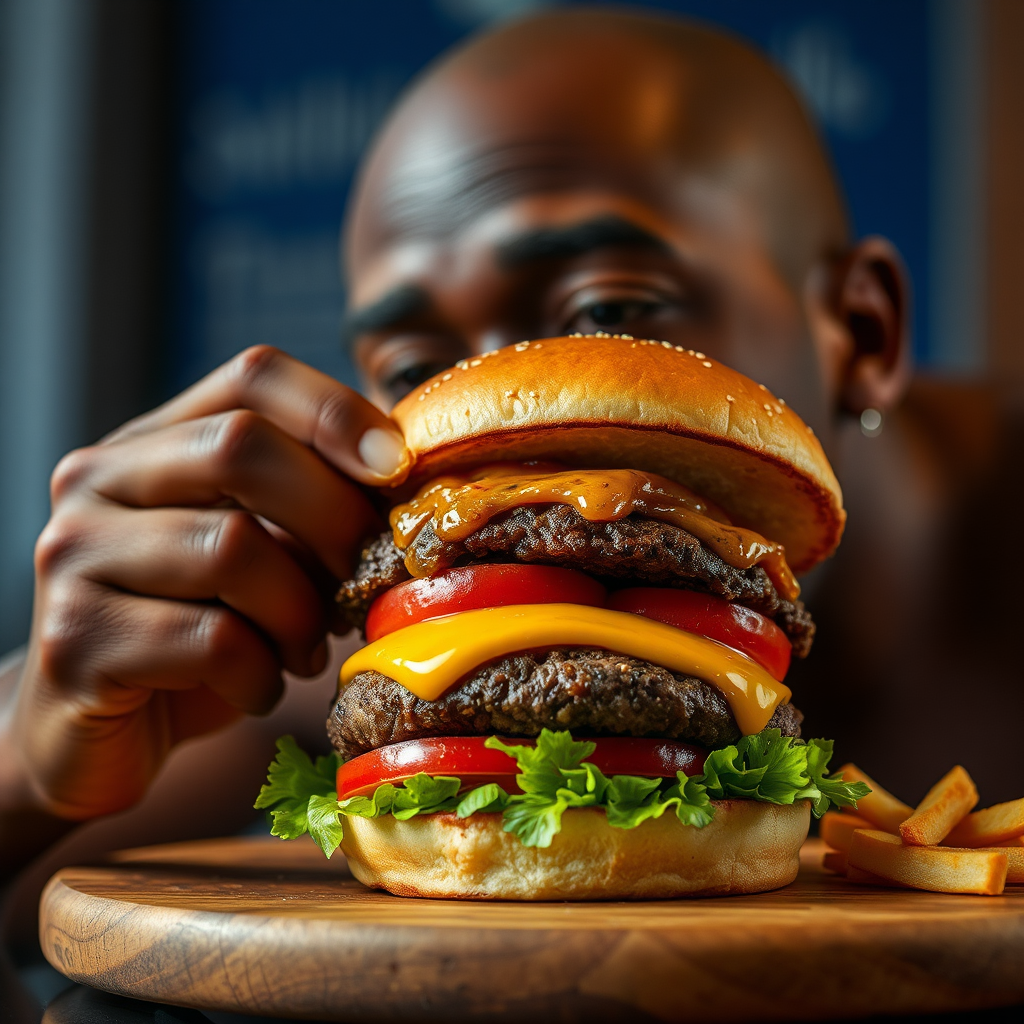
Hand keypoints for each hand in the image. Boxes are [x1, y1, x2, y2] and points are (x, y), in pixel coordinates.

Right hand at [5, 346, 408, 822]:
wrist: (101, 733)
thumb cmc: (202, 634)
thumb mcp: (263, 556)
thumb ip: (310, 508)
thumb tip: (404, 473)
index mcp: (154, 442)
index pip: (254, 377)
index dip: (337, 412)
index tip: (397, 468)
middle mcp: (99, 478)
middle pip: (241, 448)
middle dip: (332, 516)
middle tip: (366, 576)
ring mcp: (75, 553)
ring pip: (231, 549)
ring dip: (300, 613)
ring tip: (307, 650)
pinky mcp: (73, 637)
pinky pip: (210, 639)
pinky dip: (261, 673)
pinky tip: (259, 687)